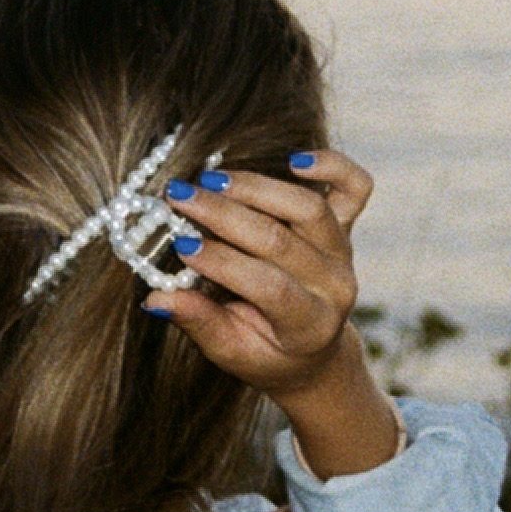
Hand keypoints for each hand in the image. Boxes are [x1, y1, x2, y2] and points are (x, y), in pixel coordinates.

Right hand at [140, 148, 372, 404]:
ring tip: (211, 179)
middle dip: (224, 215)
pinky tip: (295, 160)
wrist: (314, 350)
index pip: (269, 287)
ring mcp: (344, 253)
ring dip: (257, 187)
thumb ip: (200, 323)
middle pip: (282, 240)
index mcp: (310, 325)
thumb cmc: (265, 351)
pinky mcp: (348, 226)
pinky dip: (333, 166)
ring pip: (309, 208)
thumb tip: (155, 300)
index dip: (224, 263)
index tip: (181, 244)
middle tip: (179, 196)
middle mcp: (335, 286)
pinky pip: (356, 187)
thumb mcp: (231, 351)